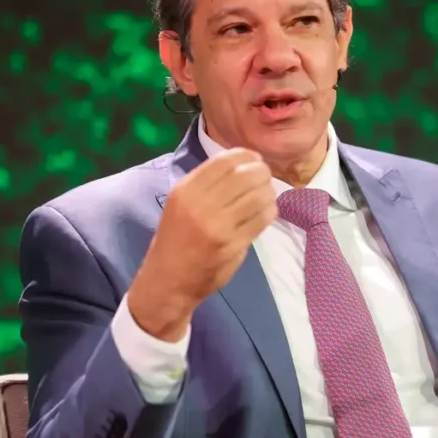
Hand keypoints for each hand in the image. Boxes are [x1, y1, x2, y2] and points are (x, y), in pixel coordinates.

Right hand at [128, 148, 276, 340]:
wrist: (168, 281)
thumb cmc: (176, 238)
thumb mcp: (182, 203)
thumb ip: (208, 183)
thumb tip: (245, 162)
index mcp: (186, 190)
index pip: (225, 160)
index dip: (247, 156)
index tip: (255, 160)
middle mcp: (200, 204)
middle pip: (246, 175)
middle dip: (262, 173)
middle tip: (265, 178)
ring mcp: (218, 226)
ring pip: (258, 196)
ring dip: (268, 193)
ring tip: (266, 196)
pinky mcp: (233, 244)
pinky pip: (262, 219)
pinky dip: (269, 212)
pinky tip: (265, 213)